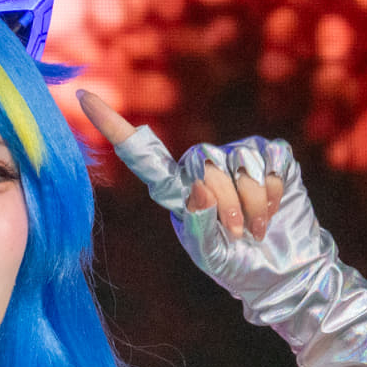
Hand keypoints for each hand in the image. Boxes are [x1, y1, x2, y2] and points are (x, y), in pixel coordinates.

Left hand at [76, 90, 327, 305]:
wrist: (284, 270)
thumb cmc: (238, 265)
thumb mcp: (210, 254)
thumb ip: (198, 226)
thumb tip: (199, 191)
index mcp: (178, 189)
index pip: (141, 155)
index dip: (112, 126)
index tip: (83, 96)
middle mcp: (204, 165)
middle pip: (204, 160)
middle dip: (225, 202)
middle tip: (237, 234)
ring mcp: (239, 156)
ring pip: (241, 162)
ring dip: (252, 203)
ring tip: (256, 227)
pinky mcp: (272, 156)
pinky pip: (269, 161)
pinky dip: (273, 192)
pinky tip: (274, 209)